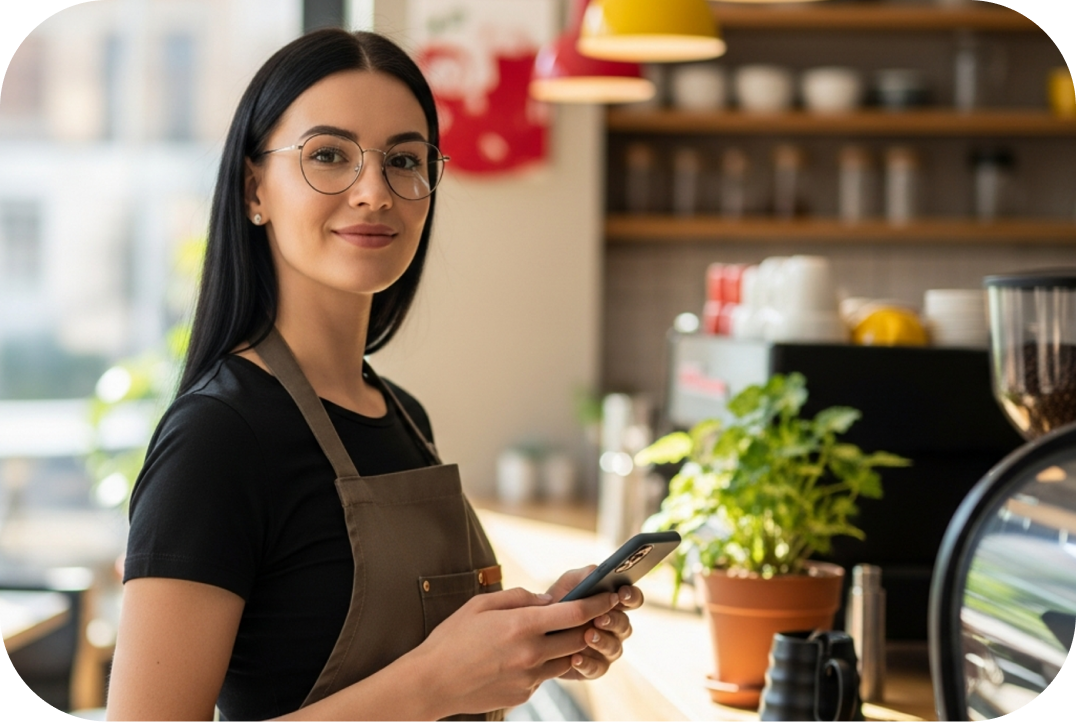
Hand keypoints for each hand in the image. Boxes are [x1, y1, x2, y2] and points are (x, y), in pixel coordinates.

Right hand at [412, 585, 621, 715]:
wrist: (432, 682)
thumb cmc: (452, 638)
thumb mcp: (481, 604)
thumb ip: (518, 598)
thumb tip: (547, 600)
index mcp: (522, 625)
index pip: (575, 613)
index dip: (599, 603)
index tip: (611, 594)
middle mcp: (531, 653)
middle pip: (578, 638)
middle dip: (589, 625)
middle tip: (592, 614)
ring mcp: (529, 678)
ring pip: (566, 660)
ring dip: (567, 647)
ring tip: (552, 635)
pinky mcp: (524, 694)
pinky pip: (545, 676)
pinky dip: (544, 664)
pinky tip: (522, 657)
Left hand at [545, 567, 643, 680]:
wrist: (536, 629)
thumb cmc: (557, 602)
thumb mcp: (569, 583)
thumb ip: (586, 575)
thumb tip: (600, 571)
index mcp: (614, 604)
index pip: (633, 599)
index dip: (631, 596)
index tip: (621, 594)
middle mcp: (616, 627)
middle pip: (625, 625)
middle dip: (613, 621)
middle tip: (599, 618)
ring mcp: (607, 649)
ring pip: (615, 648)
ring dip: (602, 642)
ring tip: (587, 636)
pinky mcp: (595, 667)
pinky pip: (598, 668)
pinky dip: (587, 664)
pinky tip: (575, 658)